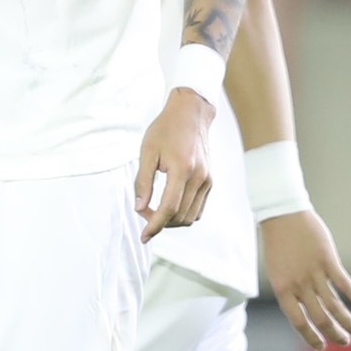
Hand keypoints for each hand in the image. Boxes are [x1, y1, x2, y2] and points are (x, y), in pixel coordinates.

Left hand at [134, 88, 213, 240]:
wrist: (190, 114)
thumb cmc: (165, 129)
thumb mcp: (147, 151)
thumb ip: (143, 181)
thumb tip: (139, 208)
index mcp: (182, 169)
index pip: (168, 208)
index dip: (154, 226)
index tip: (143, 236)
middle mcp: (199, 177)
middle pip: (179, 216)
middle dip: (159, 222)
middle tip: (142, 211)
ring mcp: (207, 180)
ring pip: (191, 217)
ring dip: (172, 221)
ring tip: (154, 210)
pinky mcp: (210, 181)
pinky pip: (198, 209)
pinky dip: (183, 214)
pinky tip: (169, 206)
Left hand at [262, 207, 350, 347]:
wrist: (281, 214)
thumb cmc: (278, 243)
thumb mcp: (277, 271)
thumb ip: (290, 291)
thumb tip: (305, 311)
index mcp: (282, 289)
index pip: (298, 322)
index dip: (311, 337)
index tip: (322, 347)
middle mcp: (298, 284)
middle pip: (320, 317)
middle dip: (334, 333)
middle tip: (345, 341)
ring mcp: (314, 272)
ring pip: (334, 304)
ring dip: (348, 321)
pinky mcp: (328, 260)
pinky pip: (344, 283)